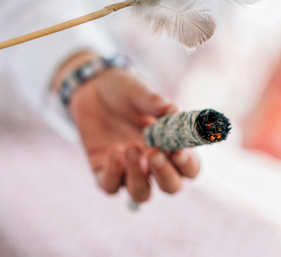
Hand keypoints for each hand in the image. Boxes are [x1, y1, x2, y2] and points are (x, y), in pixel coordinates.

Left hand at [56, 53, 199, 203]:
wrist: (92, 87)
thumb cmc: (123, 90)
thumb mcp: (139, 92)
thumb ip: (156, 103)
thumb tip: (175, 111)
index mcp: (171, 146)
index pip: (189, 168)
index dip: (188, 165)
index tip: (179, 152)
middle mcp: (152, 164)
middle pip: (170, 186)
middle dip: (165, 175)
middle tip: (154, 154)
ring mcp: (128, 170)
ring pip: (140, 193)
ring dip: (137, 176)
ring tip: (130, 146)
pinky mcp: (104, 171)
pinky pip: (110, 186)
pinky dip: (112, 173)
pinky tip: (113, 149)